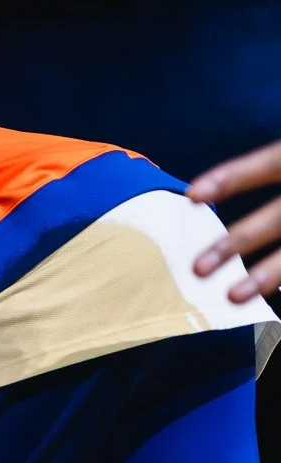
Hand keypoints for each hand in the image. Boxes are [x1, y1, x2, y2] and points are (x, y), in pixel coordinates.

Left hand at [190, 140, 280, 300]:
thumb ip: (278, 170)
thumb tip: (209, 197)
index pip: (271, 163)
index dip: (233, 177)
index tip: (192, 195)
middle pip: (279, 215)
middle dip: (240, 240)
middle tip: (197, 268)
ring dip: (269, 273)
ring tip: (234, 297)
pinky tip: (275, 299)